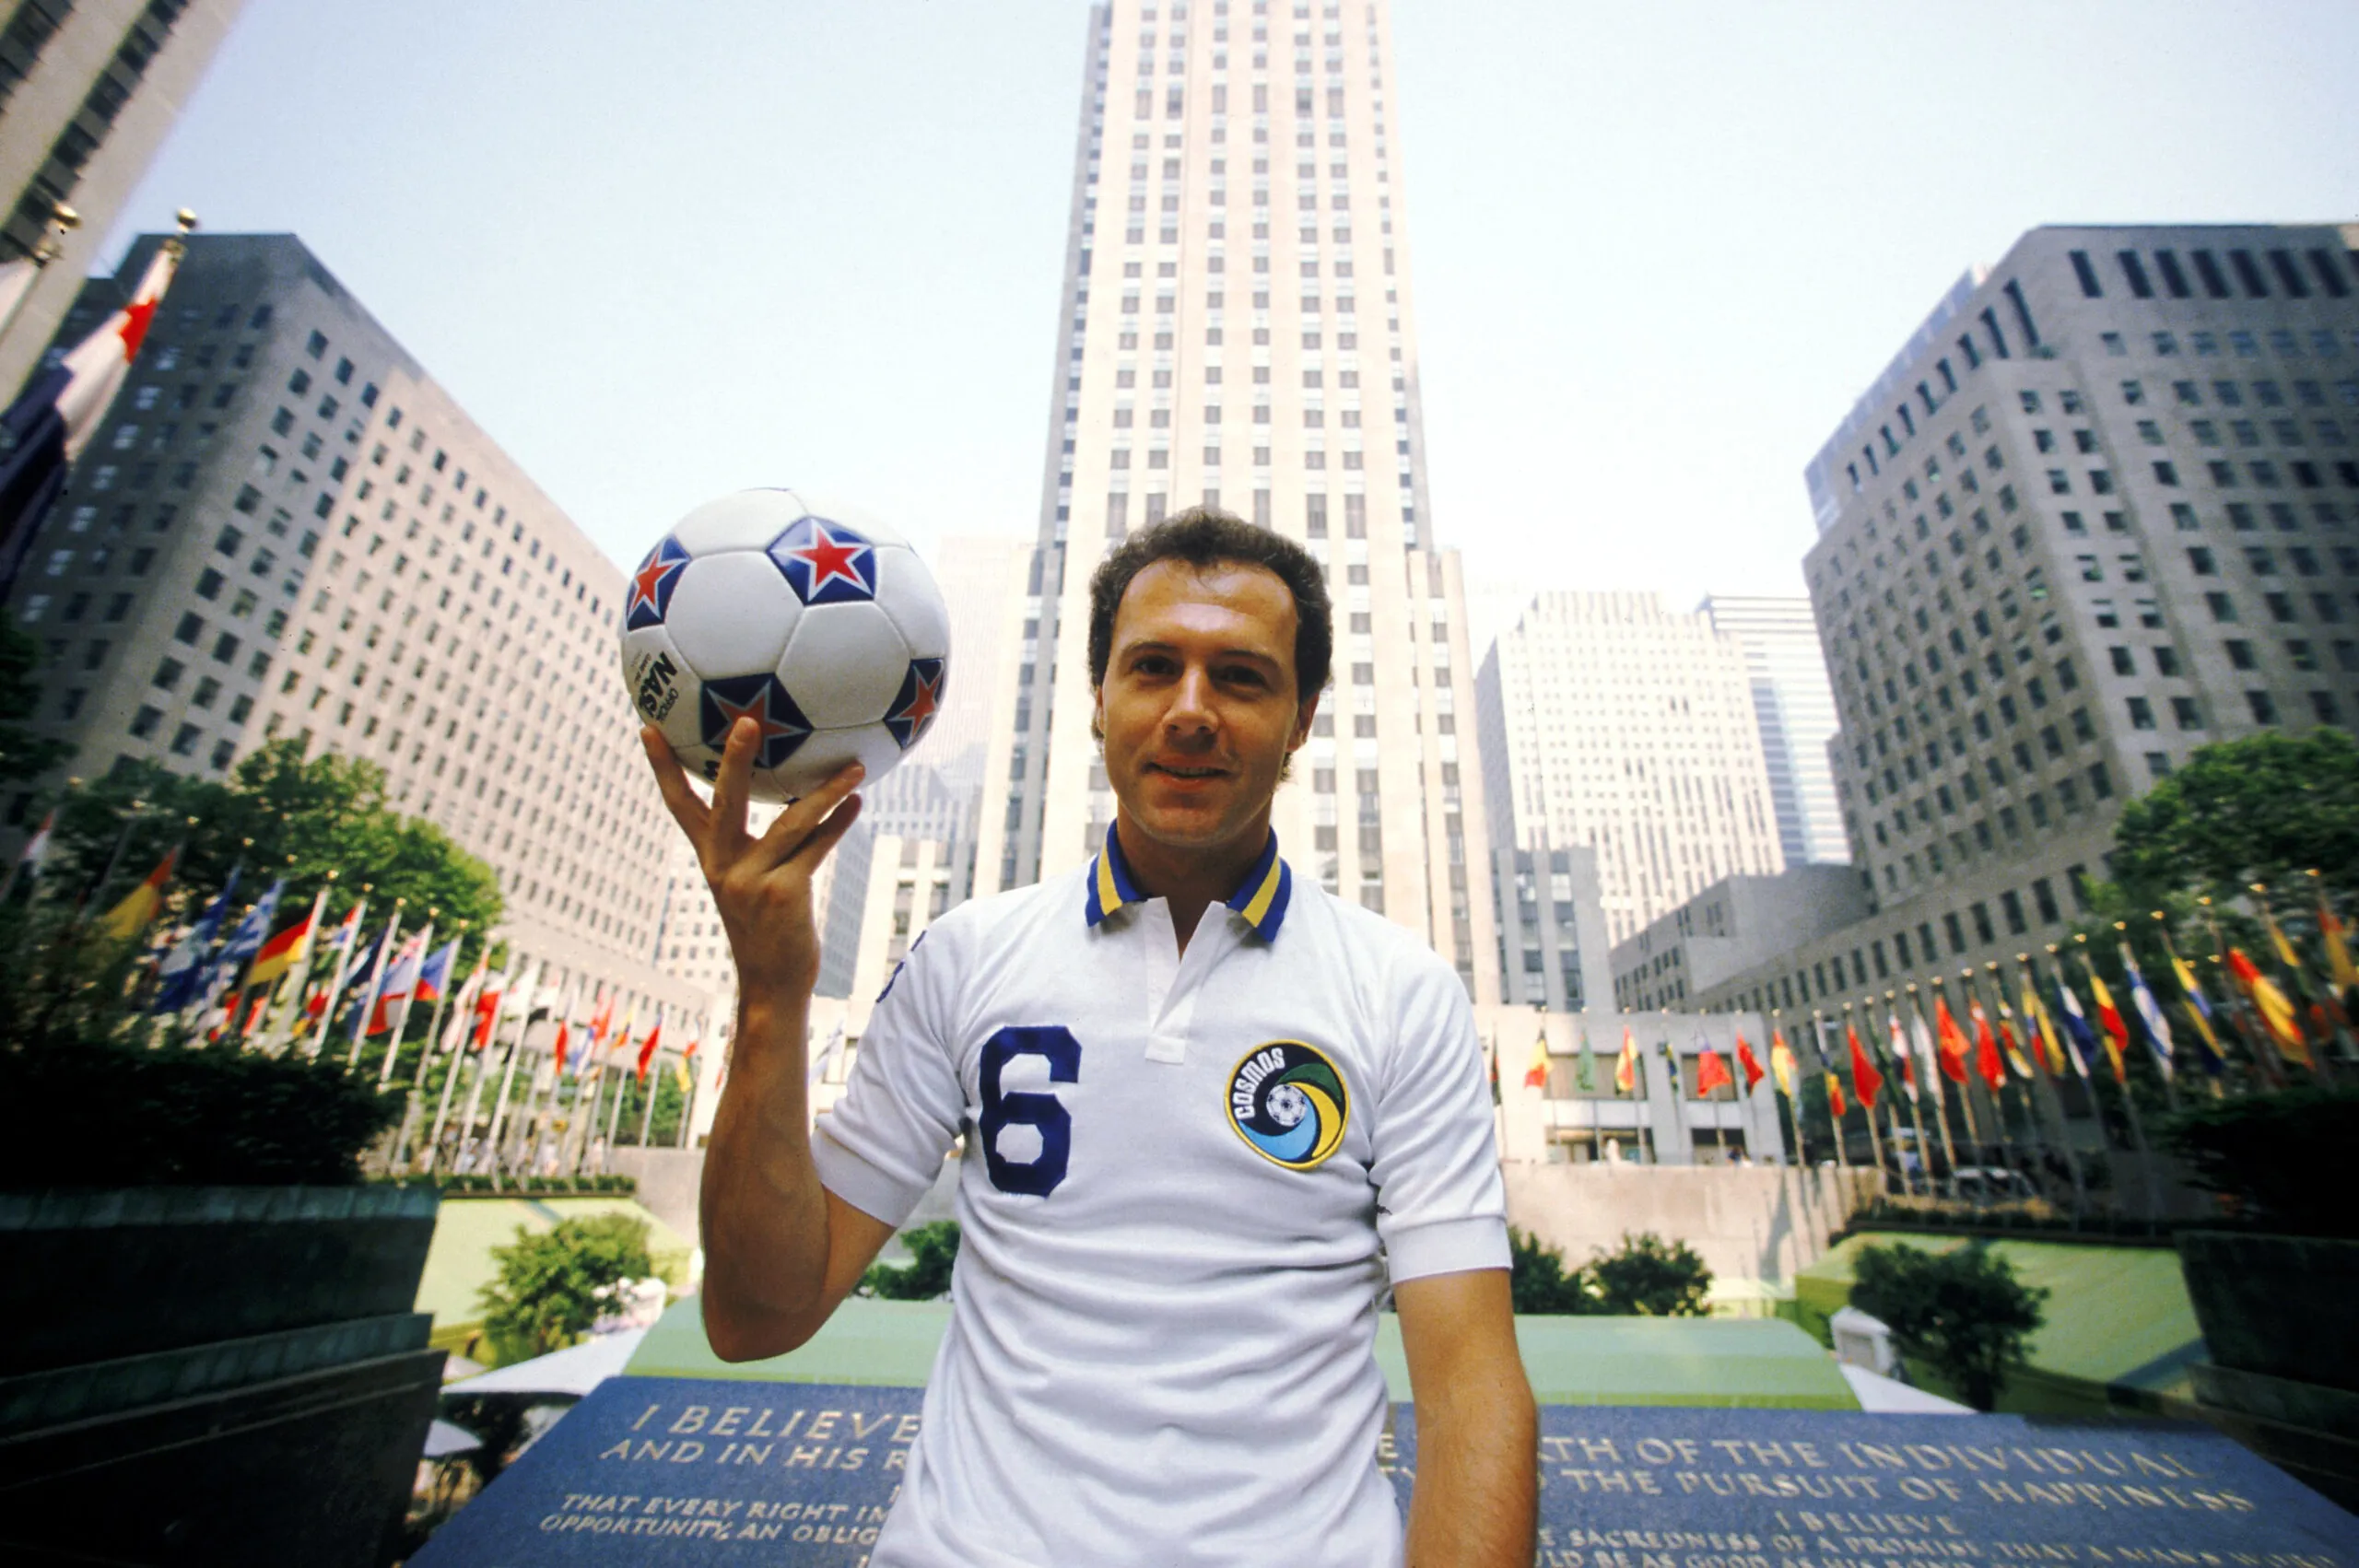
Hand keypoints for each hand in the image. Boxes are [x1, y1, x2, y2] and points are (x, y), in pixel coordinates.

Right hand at [641, 718, 864, 1008]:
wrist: (772, 985)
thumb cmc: (769, 929)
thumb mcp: (753, 883)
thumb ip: (763, 845)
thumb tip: (797, 797)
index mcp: (712, 858)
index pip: (679, 805)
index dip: (663, 767)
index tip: (648, 727)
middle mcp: (725, 866)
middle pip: (726, 801)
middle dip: (735, 759)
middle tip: (749, 720)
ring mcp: (752, 880)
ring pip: (791, 822)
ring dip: (825, 791)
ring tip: (854, 766)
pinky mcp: (783, 895)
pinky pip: (816, 849)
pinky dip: (838, 823)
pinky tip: (856, 802)